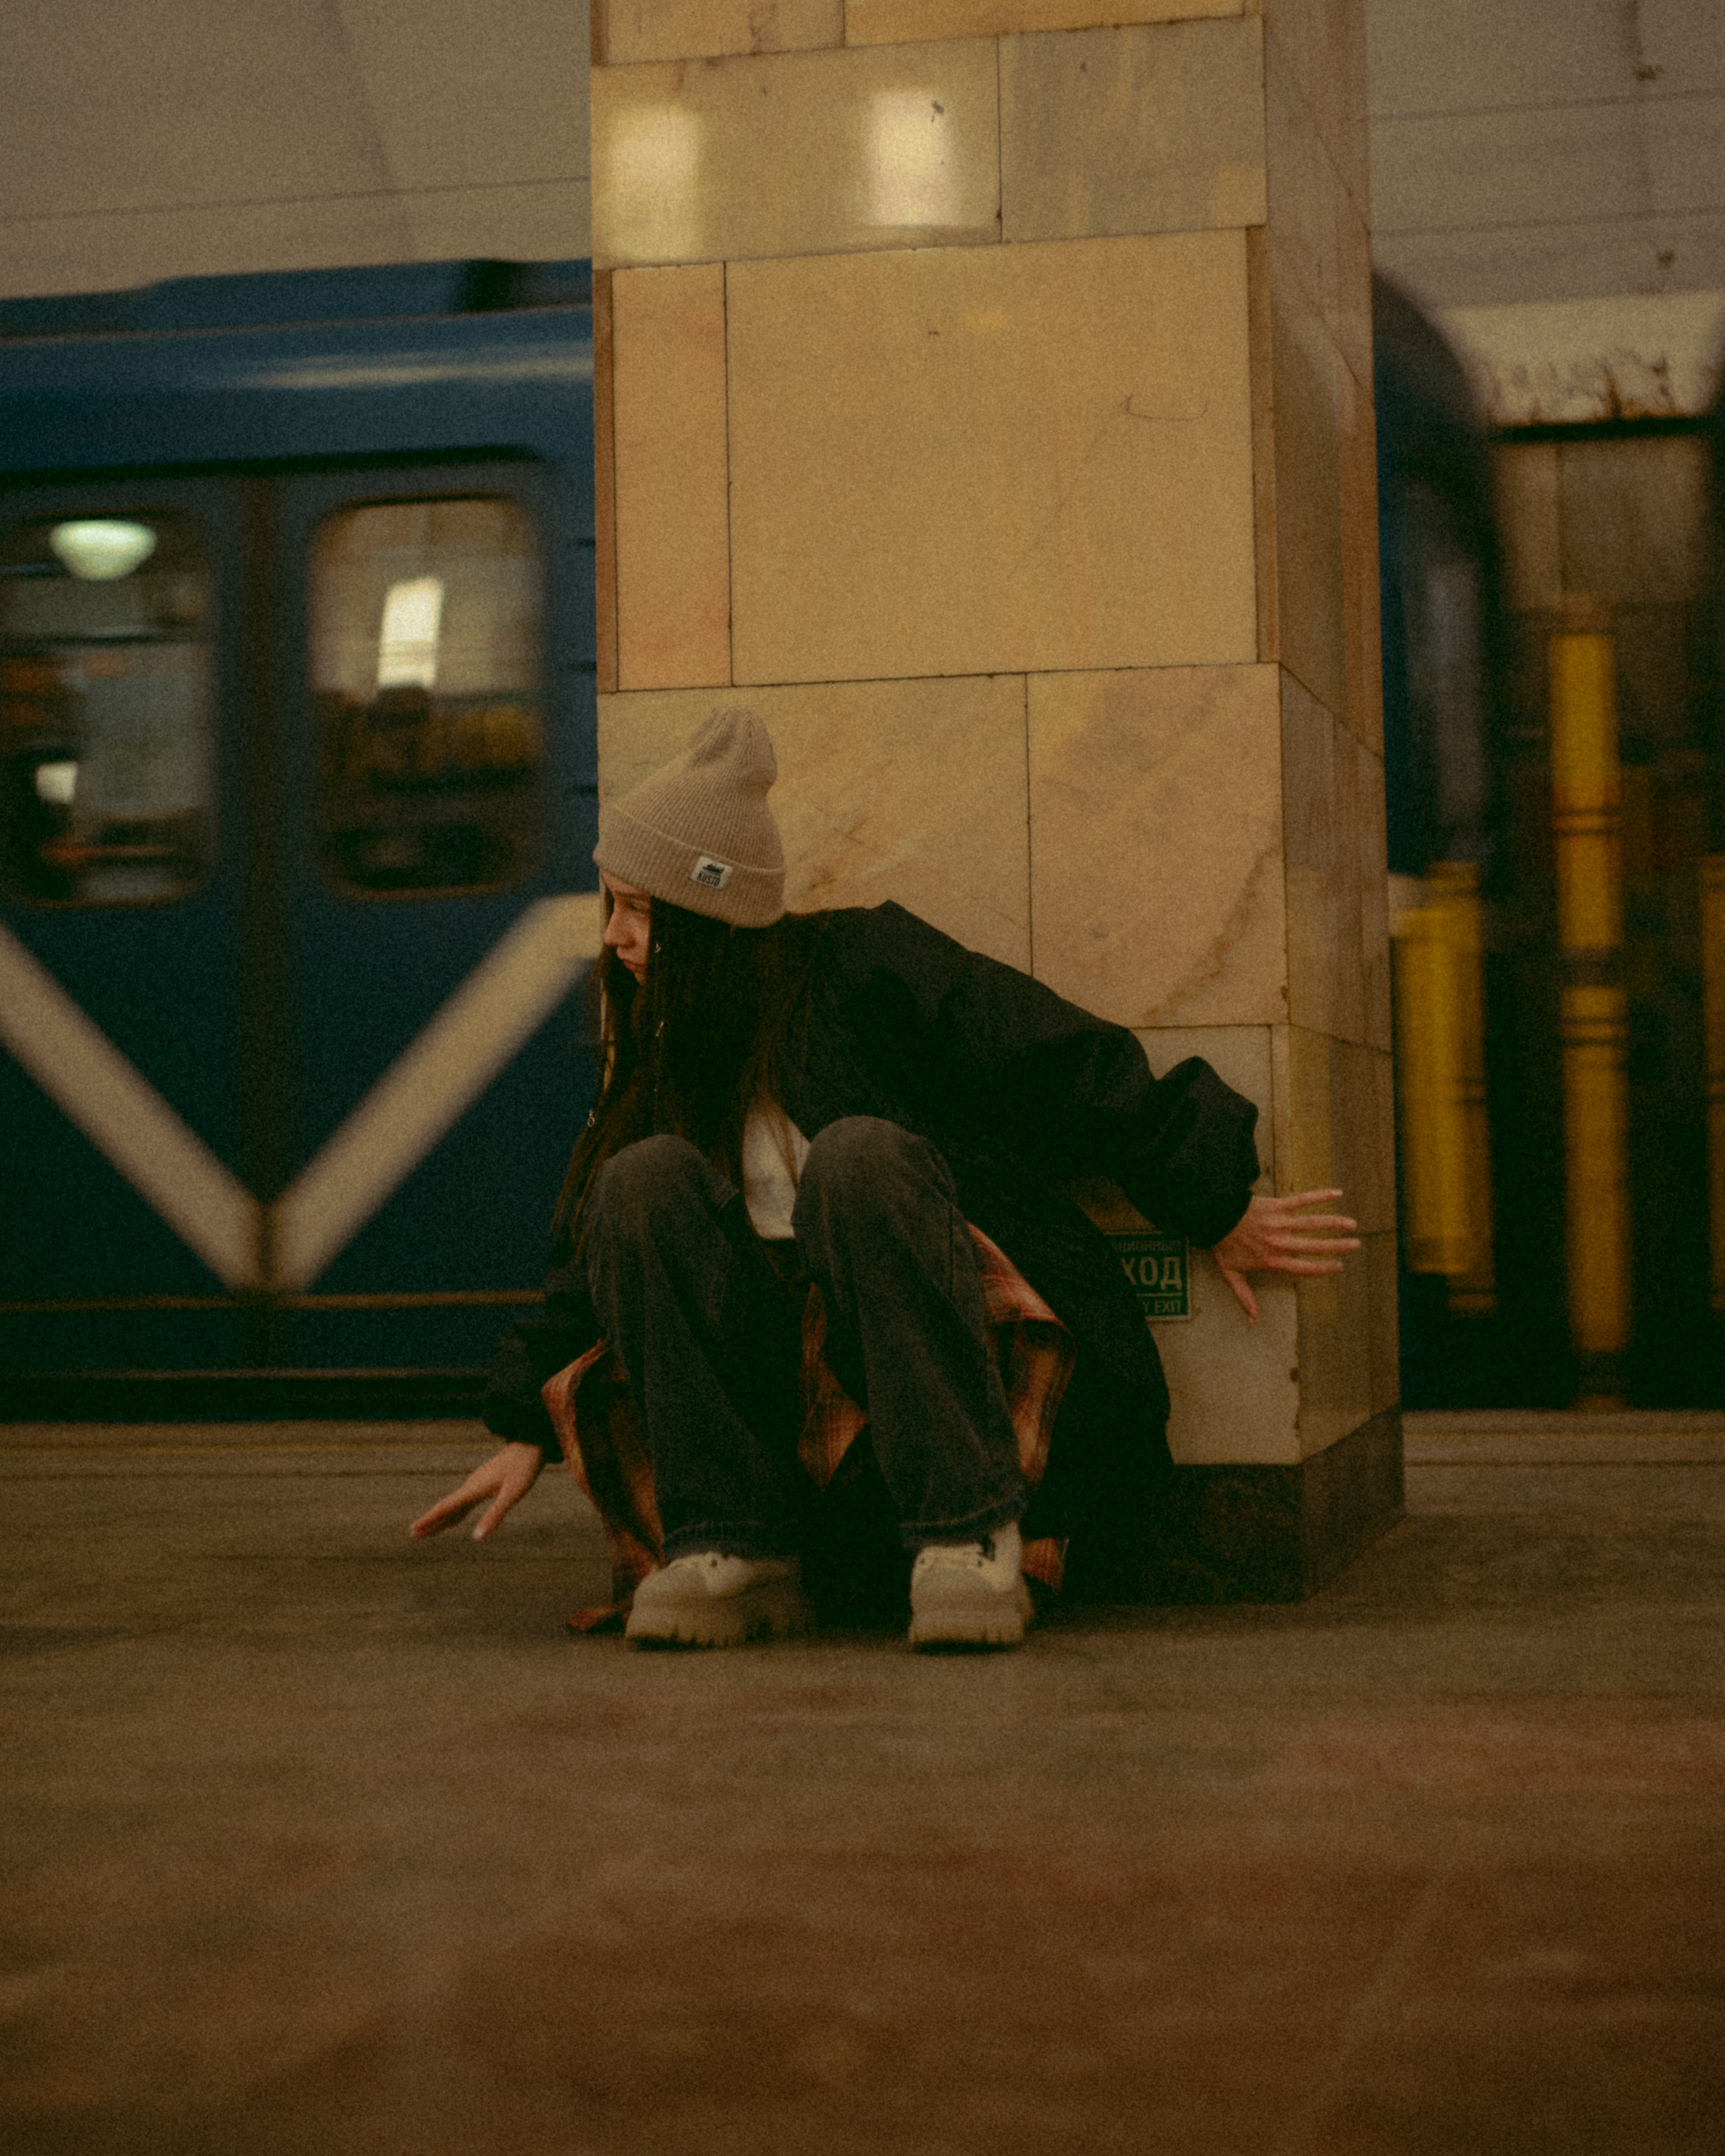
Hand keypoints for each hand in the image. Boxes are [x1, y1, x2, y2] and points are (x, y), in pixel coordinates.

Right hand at [410, 1442, 543, 1541]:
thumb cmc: (523, 1469)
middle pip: (446, 1507)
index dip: (429, 1519)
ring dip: (441, 1518)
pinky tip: (454, 1519)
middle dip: (431, 1521)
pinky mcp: (483, 1483)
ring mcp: (476, 1484)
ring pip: (454, 1505)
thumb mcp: (512, 1494)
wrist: (530, 1444)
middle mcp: (471, 1486)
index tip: (413, 1529)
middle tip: (413, 1534)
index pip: (446, 1507)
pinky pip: (463, 1502)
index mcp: (474, 1488)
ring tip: (428, 1530)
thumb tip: (477, 1538)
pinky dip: (454, 1513)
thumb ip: (495, 1515)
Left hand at [1210, 1188, 1360, 1325]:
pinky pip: (1302, 1200)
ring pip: (1312, 1223)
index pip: (1304, 1268)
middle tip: (1356, 1245)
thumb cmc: (1224, 1245)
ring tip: (1352, 1224)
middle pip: (1315, 1246)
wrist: (1214, 1218)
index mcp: (1272, 1260)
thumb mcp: (1232, 1275)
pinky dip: (1319, 1196)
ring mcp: (1280, 1223)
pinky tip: (1336, 1193)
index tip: (1339, 1266)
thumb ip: (1245, 1299)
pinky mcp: (1277, 1206)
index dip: (1323, 1268)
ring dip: (1335, 1223)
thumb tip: (1252, 1324)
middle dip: (1338, 1246)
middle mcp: (1280, 1242)